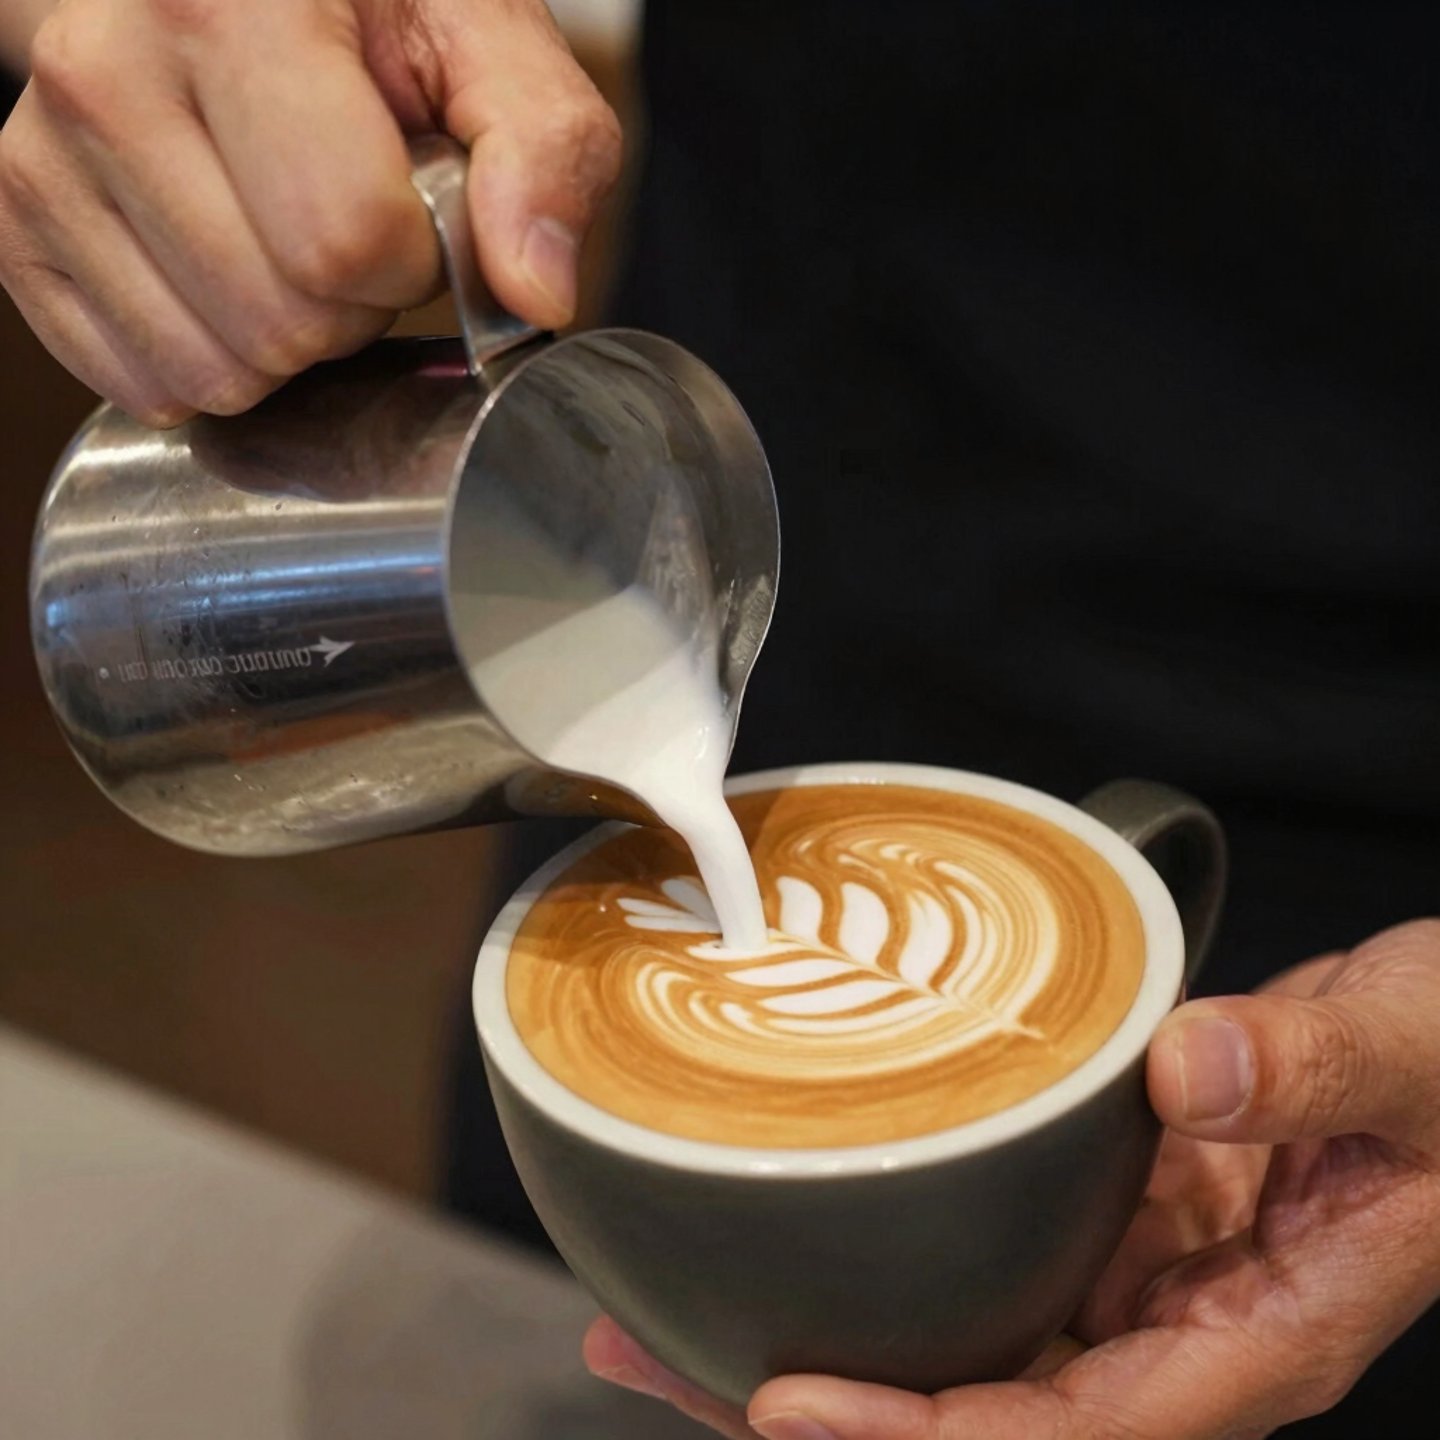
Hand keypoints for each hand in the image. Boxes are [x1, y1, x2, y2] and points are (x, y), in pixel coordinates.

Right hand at [0, 0, 619, 424]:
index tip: (407, 211)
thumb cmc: (368, 13)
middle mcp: (105, 70)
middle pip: (281, 324)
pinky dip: (208, 359)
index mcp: (233, 6)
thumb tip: (535, 293)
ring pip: (212, 372)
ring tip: (280, 241)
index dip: (409, 262)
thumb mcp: (488, 43)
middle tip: (344, 227)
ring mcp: (42, 153)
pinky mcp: (15, 227)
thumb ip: (542, 152)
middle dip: (346, 309)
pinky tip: (224, 272)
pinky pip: (140, 384)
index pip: (345, 243)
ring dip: (279, 342)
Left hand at [586, 918, 1439, 1438]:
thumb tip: (1186, 1070)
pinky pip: (996, 1264)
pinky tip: (813, 1228)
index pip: (1080, 1434)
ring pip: (974, 1343)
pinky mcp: (1123, 1218)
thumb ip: (1317, 1065)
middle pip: (988, 1411)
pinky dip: (899, 1262)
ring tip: (667, 1312)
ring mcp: (1145, 1276)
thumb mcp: (1418, 1057)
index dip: (936, 1438)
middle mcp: (1183, 1325)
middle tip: (649, 1357)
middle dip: (825, 1411)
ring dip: (830, 1339)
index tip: (793, 1409)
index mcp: (1261, 1332)